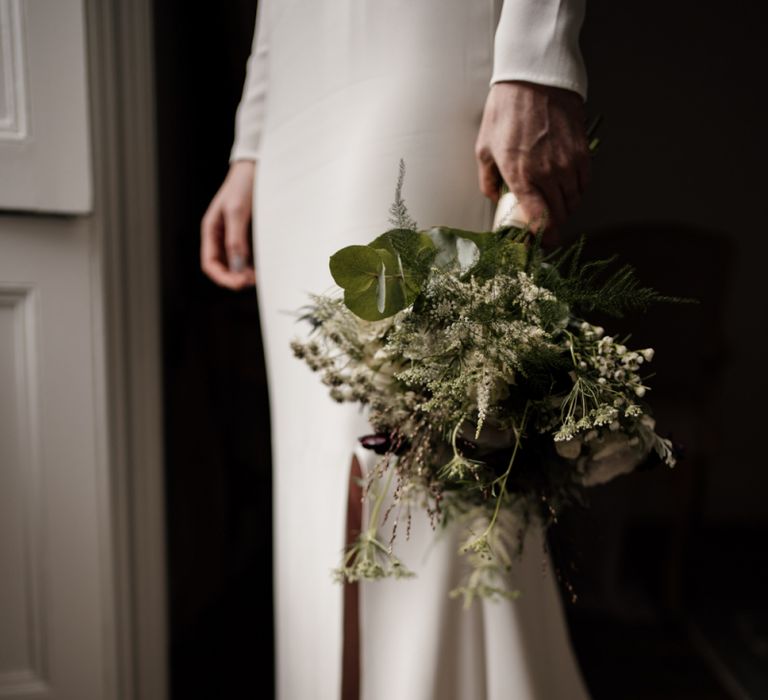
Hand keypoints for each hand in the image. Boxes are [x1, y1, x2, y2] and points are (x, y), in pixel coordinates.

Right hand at [201, 160, 256, 288]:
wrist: (257, 167)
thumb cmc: (244, 185)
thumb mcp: (237, 212)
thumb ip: (236, 240)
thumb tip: (237, 266)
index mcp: (211, 230)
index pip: (210, 263)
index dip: (223, 277)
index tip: (240, 283)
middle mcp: (219, 235)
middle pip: (221, 266)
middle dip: (234, 277)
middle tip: (251, 282)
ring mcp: (232, 234)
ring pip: (234, 263)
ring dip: (243, 273)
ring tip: (257, 277)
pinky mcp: (246, 232)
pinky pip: (246, 254)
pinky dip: (251, 264)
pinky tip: (261, 268)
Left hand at [474, 81, 589, 237]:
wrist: (534, 79)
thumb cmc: (505, 111)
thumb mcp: (484, 147)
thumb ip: (487, 179)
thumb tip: (493, 197)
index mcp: (519, 176)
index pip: (538, 219)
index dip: (542, 237)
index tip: (541, 243)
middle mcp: (546, 174)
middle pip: (558, 214)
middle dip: (553, 225)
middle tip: (546, 227)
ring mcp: (567, 163)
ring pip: (573, 201)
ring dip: (566, 209)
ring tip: (556, 206)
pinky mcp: (581, 152)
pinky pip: (584, 183)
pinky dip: (578, 191)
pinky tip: (568, 188)